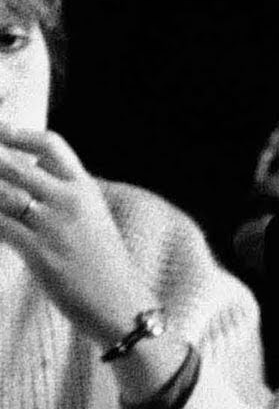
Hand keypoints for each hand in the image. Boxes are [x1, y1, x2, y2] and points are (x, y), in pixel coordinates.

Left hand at [0, 125, 151, 346]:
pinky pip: (2, 228)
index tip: (1, 128)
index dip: (21, 134)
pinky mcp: (39, 253)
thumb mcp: (92, 213)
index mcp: (84, 186)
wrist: (118, 300)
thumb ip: (66, 189)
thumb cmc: (102, 260)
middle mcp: (69, 199)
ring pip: (5, 195)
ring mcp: (53, 225)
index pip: (52, 145)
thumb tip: (37, 165)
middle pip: (18, 167)